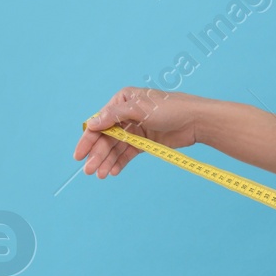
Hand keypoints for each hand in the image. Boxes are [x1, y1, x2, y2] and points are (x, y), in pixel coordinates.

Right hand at [74, 87, 201, 178]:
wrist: (196, 121)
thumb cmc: (170, 108)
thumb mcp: (140, 109)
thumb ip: (114, 116)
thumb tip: (91, 123)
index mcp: (122, 101)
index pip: (100, 122)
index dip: (88, 139)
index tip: (79, 155)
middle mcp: (126, 114)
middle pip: (106, 137)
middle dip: (97, 154)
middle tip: (90, 171)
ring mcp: (135, 129)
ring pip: (116, 148)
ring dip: (107, 161)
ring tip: (101, 175)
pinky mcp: (145, 142)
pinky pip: (127, 154)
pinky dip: (119, 163)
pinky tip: (113, 172)